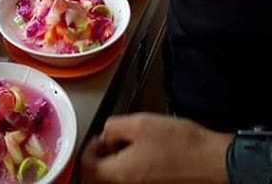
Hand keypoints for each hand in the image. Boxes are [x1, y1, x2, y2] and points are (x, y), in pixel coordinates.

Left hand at [81, 113, 232, 183]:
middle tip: (109, 139)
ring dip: (116, 160)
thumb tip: (106, 133)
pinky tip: (142, 150)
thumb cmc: (179, 144)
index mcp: (120, 172)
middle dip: (101, 156)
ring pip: (118, 176)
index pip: (88, 167)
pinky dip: (131, 164)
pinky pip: (134, 177)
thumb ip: (114, 126)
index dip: (87, 149)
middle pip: (102, 175)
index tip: (96, 137)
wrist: (213, 161)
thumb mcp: (140, 123)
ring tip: (127, 141)